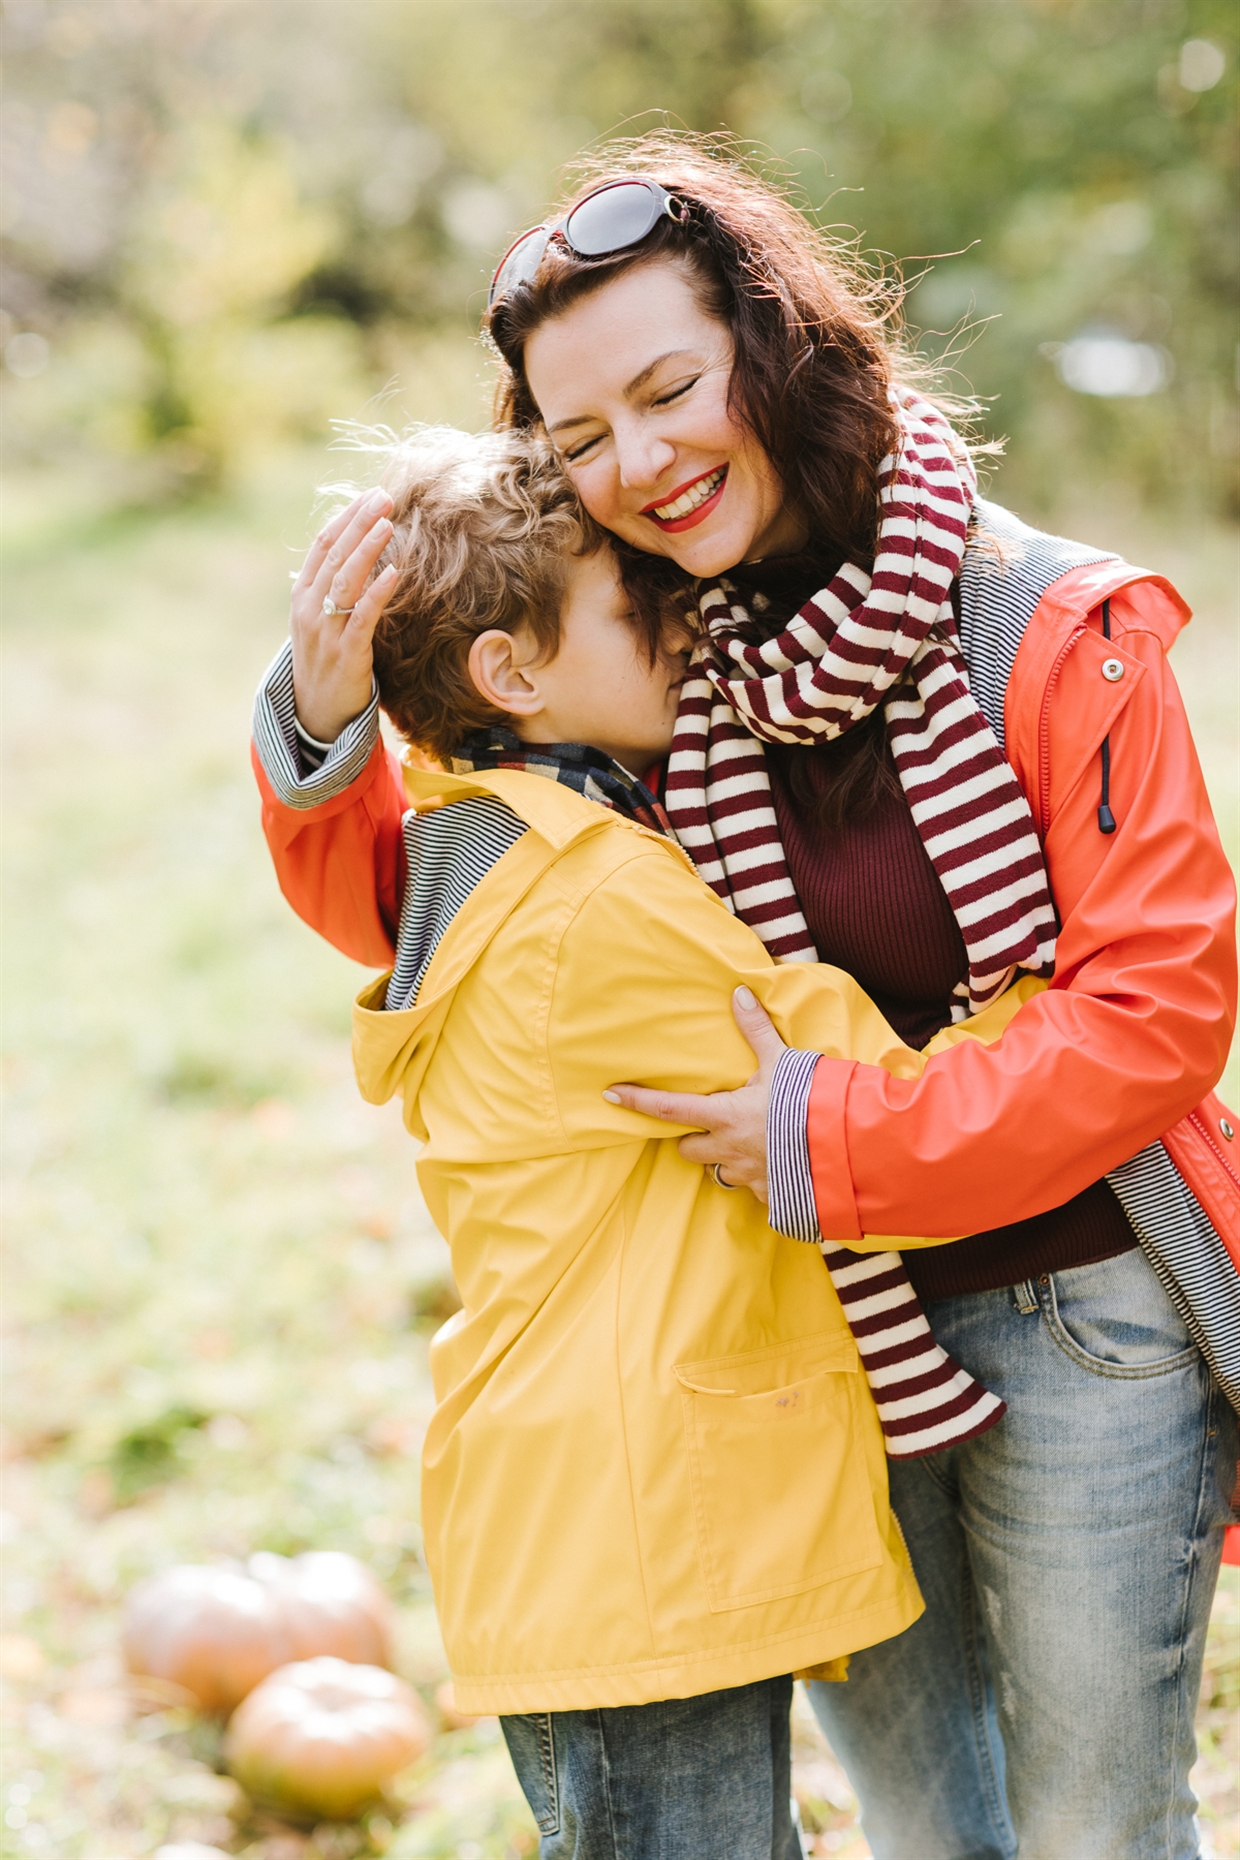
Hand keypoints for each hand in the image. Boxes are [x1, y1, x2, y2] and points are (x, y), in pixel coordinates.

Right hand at [290, 489, 397, 741]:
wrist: (315, 713)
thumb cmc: (325, 662)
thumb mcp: (320, 620)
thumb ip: (333, 589)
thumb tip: (359, 552)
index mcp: (302, 596)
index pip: (323, 545)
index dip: (346, 517)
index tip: (370, 495)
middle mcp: (309, 609)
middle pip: (335, 555)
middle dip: (359, 522)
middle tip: (384, 496)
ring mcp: (326, 631)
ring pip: (346, 580)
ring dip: (367, 548)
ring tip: (387, 522)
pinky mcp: (347, 654)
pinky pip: (363, 617)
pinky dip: (378, 592)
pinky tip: (395, 572)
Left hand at [603, 987, 788, 1201]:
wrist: (847, 1149)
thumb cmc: (809, 1102)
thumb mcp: (782, 1061)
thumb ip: (756, 1030)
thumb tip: (738, 993)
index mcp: (725, 1116)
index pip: (669, 1109)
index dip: (637, 1102)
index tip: (611, 1095)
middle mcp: (729, 1150)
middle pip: (688, 1149)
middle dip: (691, 1139)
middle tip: (704, 1124)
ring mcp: (749, 1177)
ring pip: (719, 1171)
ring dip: (723, 1158)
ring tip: (744, 1143)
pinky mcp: (771, 1197)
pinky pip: (753, 1189)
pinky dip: (758, 1177)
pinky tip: (776, 1165)